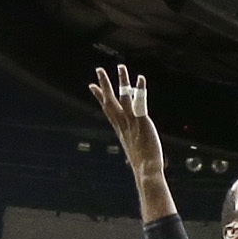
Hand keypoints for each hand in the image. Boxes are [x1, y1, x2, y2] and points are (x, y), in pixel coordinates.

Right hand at [87, 64, 164, 181]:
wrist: (146, 171)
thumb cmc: (143, 165)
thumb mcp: (134, 151)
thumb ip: (134, 145)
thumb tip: (134, 152)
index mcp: (120, 129)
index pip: (107, 110)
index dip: (99, 97)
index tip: (91, 85)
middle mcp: (123, 123)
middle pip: (110, 100)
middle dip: (104, 84)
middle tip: (98, 69)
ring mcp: (131, 122)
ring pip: (124, 97)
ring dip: (121, 81)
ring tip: (120, 66)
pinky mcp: (142, 122)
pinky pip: (139, 102)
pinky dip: (140, 89)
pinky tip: (141, 78)